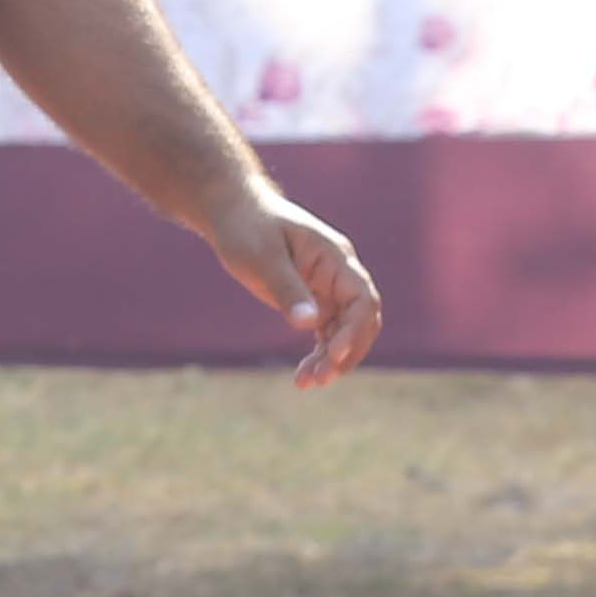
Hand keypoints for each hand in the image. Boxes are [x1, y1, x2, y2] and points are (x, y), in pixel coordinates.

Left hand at [200, 190, 382, 385]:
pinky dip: (319, 354)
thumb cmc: (247, 228)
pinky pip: (326, 333)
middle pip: (361, 320)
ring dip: (331, 360)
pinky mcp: (313, 300)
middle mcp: (338, 274)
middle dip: (346, 352)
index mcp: (335, 258)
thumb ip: (287, 289)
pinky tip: (304, 377)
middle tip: (321, 379)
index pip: (362, 299)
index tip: (333, 355)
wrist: (233, 213)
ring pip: (343, 332)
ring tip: (307, 384)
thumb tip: (309, 324)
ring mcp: (328, 288)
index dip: (355, 330)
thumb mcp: (263, 257)